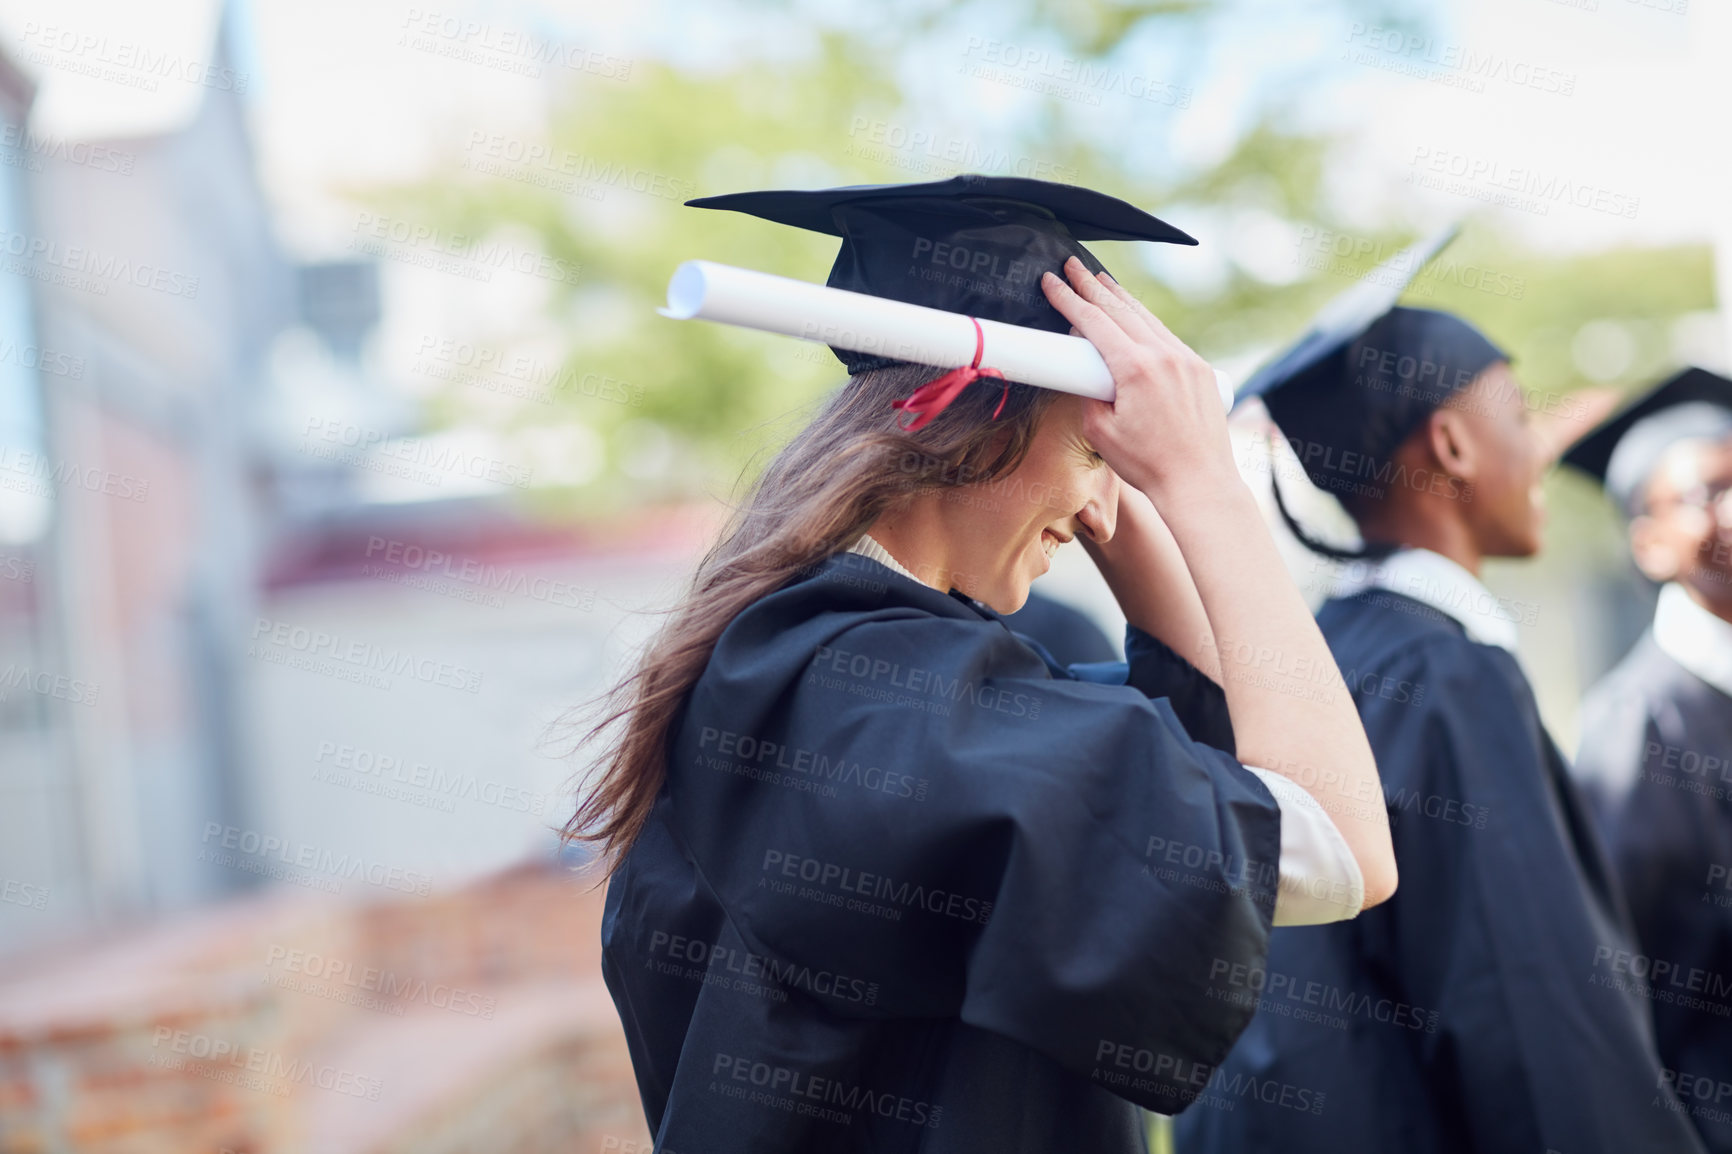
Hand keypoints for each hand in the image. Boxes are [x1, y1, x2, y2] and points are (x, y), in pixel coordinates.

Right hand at [1040, 257, 1236, 499]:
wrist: (1199, 482)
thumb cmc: (1147, 464)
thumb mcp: (1100, 432)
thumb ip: (1087, 395)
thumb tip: (1085, 374)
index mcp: (1135, 368)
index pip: (1094, 322)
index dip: (1069, 299)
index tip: (1052, 282)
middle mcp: (1163, 355)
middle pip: (1120, 309)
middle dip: (1091, 286)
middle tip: (1071, 266)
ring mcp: (1186, 359)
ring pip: (1146, 317)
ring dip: (1120, 296)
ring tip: (1100, 280)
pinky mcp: (1199, 369)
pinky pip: (1166, 335)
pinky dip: (1145, 320)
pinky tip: (1135, 315)